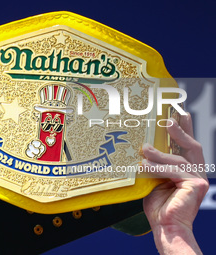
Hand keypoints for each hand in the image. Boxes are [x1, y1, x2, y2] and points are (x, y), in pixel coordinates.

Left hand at [142, 114, 208, 253]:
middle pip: (190, 146)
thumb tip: (143, 148)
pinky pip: (175, 171)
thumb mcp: (153, 180)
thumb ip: (153, 165)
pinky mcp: (197, 184)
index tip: (177, 112)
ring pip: (178, 159)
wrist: (165, 227)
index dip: (183, 129)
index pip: (184, 146)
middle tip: (167, 119)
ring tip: (145, 149)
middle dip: (180, 130)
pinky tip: (145, 166)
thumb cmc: (158, 206)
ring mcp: (198, 178)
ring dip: (160, 153)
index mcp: (185, 170)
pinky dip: (159, 168)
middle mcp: (195, 172)